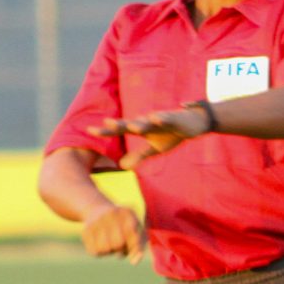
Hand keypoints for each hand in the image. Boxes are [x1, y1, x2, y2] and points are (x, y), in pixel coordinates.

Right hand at [78, 204, 146, 262]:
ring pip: (105, 249)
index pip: (133, 234)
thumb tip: (134, 262)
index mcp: (127, 213)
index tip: (131, 247)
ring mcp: (97, 221)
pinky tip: (101, 243)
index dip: (134, 246)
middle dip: (121, 249)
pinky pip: (95, 252)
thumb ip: (139, 247)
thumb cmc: (122, 225)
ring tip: (110, 243)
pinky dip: (100, 253)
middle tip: (120, 245)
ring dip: (110, 252)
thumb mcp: (135, 231)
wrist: (97, 209)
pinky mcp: (86, 230)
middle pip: (118, 243)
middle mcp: (111, 214)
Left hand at [91, 104, 214, 169]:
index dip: (105, 131)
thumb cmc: (172, 134)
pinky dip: (161, 118)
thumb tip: (121, 166)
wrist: (195, 123)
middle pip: (130, 123)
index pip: (120, 129)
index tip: (89, 131)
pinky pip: (167, 118)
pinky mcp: (174, 118)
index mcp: (141, 128)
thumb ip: (139, 156)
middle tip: (102, 125)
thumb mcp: (155, 148)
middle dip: (117, 125)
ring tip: (129, 126)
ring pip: (147, 121)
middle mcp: (147, 122)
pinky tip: (155, 118)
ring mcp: (160, 119)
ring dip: (139, 123)